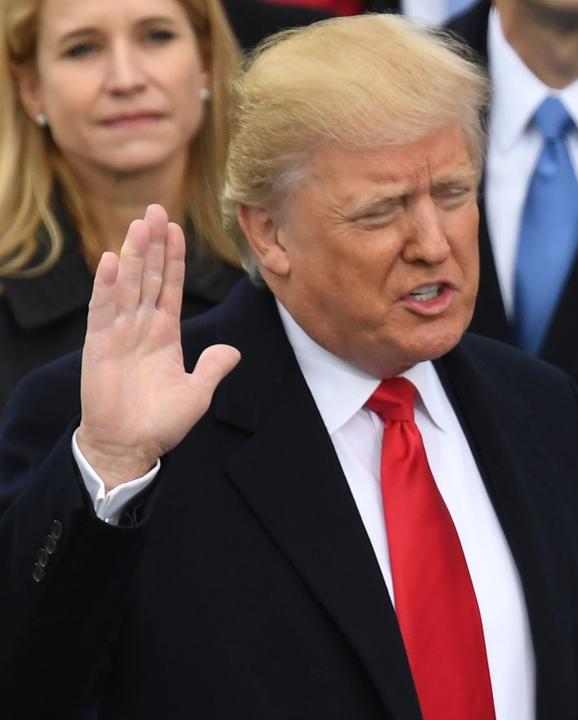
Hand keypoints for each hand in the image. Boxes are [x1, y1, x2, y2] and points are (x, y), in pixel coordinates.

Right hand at [77, 204, 239, 488]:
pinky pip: (103, 310)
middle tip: (156, 208)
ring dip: (133, 254)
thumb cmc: (161, 422)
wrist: (130, 447)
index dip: (173, 258)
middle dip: (153, 244)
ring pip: (128, 285)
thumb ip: (213, 368)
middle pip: (149, 276)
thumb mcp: (197, 392)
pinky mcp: (99, 346)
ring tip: (139, 224)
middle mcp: (141, 327)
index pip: (170, 286)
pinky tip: (110, 261)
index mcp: (165, 334)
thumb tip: (233, 351)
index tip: (176, 229)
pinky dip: (106, 286)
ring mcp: (119, 333)